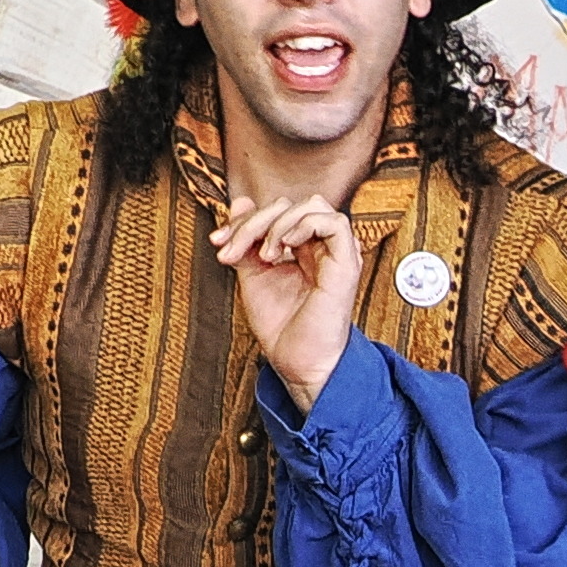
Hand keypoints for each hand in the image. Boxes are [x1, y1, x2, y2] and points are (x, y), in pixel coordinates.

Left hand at [213, 193, 366, 409]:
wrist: (296, 362)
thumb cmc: (282, 328)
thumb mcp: (253, 275)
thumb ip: (246, 240)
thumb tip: (239, 204)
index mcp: (303, 249)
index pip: (278, 212)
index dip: (245, 220)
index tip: (220, 242)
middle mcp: (322, 248)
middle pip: (291, 205)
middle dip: (255, 222)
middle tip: (234, 250)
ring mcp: (336, 254)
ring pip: (314, 206)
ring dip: (278, 224)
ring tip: (265, 255)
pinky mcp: (347, 264)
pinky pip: (335, 223)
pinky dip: (305, 226)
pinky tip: (286, 247)